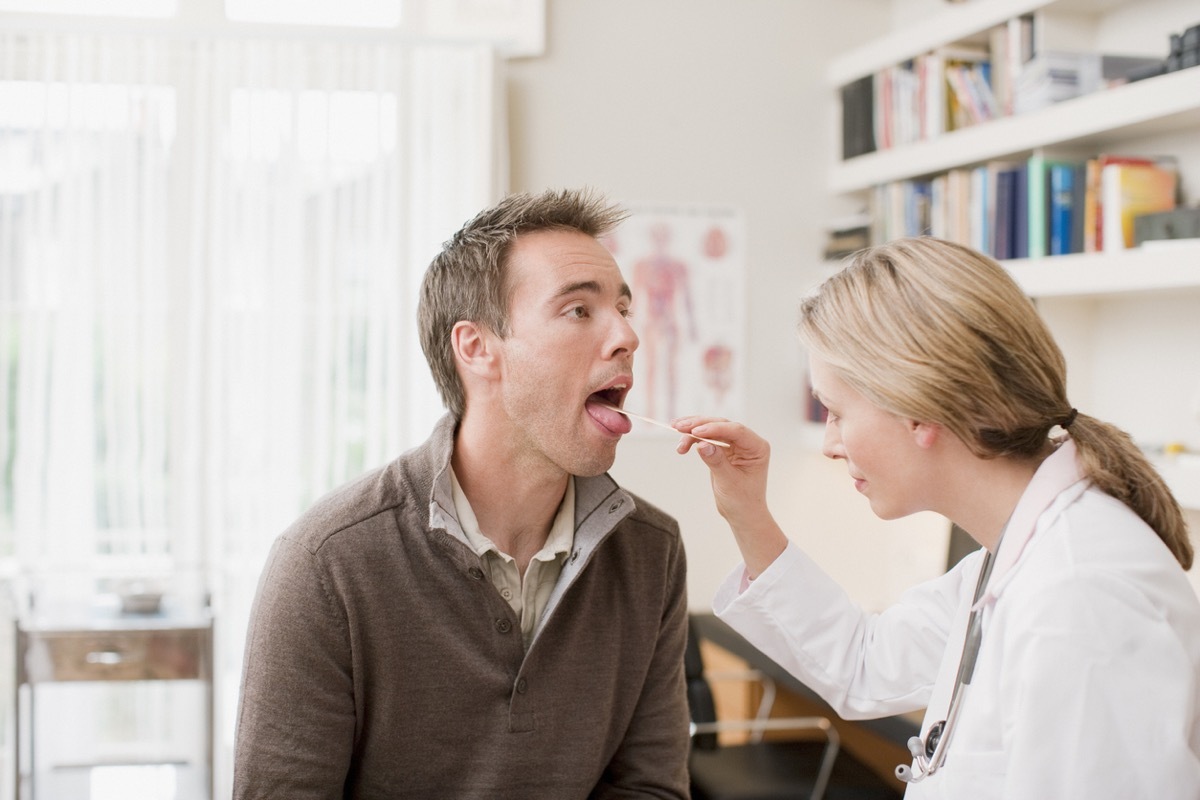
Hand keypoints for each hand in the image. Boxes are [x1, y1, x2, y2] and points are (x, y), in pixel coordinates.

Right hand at [673, 416, 787, 577]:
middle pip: (721, 425)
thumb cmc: (742, 501)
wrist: (742, 514)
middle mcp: (747, 442)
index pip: (736, 431)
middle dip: (699, 425)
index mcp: (757, 447)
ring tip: (676, 430)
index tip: (695, 431)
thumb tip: (702, 444)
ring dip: (692, 430)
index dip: (714, 428)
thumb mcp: (729, 482)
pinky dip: (693, 438)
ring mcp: (734, 444)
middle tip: (679, 427)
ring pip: (711, 429)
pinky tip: (682, 443)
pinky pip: (706, 438)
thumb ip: (717, 462)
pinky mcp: (722, 449)